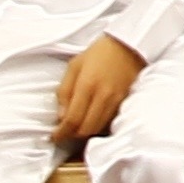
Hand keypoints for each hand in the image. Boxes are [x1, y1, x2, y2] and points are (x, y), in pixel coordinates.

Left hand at [51, 34, 143, 148]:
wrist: (129, 45)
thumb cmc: (99, 53)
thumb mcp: (74, 66)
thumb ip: (64, 91)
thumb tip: (60, 116)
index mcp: (87, 85)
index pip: (72, 119)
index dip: (61, 133)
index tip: (54, 136)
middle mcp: (104, 96)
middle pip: (86, 129)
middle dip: (73, 134)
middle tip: (64, 132)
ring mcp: (117, 100)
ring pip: (98, 128)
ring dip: (85, 131)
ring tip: (77, 125)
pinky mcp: (125, 102)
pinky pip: (109, 122)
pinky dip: (98, 125)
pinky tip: (92, 118)